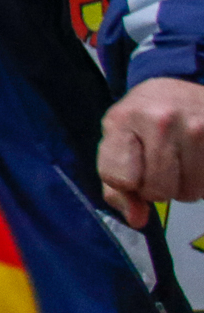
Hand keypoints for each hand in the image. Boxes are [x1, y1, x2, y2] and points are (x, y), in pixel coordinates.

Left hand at [98, 77, 203, 223]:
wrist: (179, 92)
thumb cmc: (143, 121)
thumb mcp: (117, 143)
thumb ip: (116, 187)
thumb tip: (137, 220)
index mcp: (121, 120)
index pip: (119, 178)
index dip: (127, 185)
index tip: (132, 171)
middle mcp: (159, 119)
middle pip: (158, 190)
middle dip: (158, 188)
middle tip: (160, 167)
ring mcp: (196, 126)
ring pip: (189, 192)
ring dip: (184, 187)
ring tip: (180, 162)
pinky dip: (202, 181)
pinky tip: (196, 161)